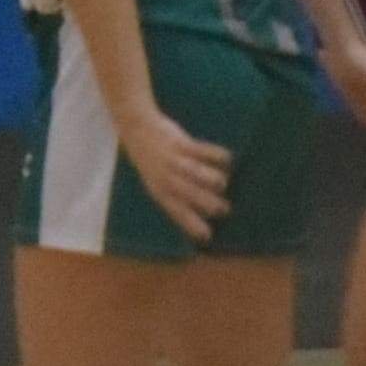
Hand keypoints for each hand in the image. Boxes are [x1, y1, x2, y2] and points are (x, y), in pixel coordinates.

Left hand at [113, 99, 232, 235]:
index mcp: (160, 191)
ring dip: (213, 180)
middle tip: (225, 210)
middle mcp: (166, 177)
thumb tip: (202, 213)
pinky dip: (217, 155)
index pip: (177, 212)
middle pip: (191, 194)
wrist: (137, 129)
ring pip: (197, 173)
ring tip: (223, 184)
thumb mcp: (155, 182)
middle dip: (209, 204)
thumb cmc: (151, 162)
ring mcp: (173, 160)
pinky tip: (227, 159)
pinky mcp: (180, 143)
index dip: (192, 224)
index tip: (207, 236)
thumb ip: (175, 197)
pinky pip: (202, 150)